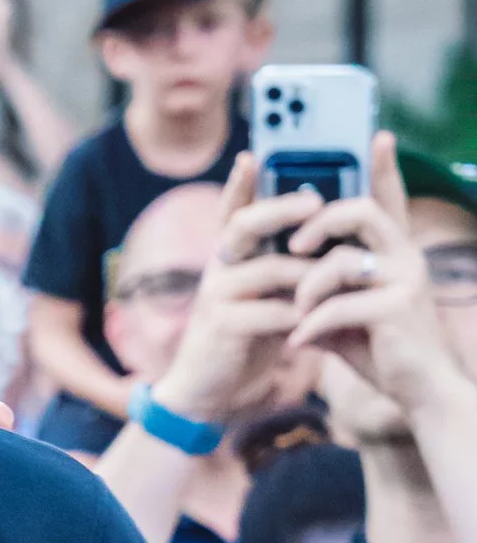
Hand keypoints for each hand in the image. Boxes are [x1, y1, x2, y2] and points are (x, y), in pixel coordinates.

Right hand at [146, 157, 315, 429]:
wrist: (206, 388)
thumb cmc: (245, 337)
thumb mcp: (265, 295)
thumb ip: (285, 267)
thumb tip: (327, 239)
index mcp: (230, 257)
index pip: (233, 210)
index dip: (241, 183)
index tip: (253, 154)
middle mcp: (219, 268)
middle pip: (243, 225)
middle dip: (280, 209)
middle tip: (314, 201)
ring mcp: (217, 296)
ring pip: (266, 269)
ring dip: (306, 273)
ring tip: (336, 277)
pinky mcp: (223, 327)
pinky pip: (267, 311)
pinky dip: (296, 315)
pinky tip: (314, 320)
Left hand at [286, 134, 471, 424]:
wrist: (419, 394)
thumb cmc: (382, 353)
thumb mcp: (347, 316)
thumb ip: (323, 294)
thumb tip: (285, 286)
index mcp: (395, 253)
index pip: (390, 200)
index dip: (384, 168)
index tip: (378, 135)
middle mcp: (406, 257)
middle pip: (362, 211)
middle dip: (319, 222)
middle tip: (294, 245)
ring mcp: (405, 281)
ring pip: (340, 261)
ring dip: (306, 290)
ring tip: (296, 315)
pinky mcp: (396, 309)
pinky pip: (337, 305)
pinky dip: (310, 326)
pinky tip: (299, 343)